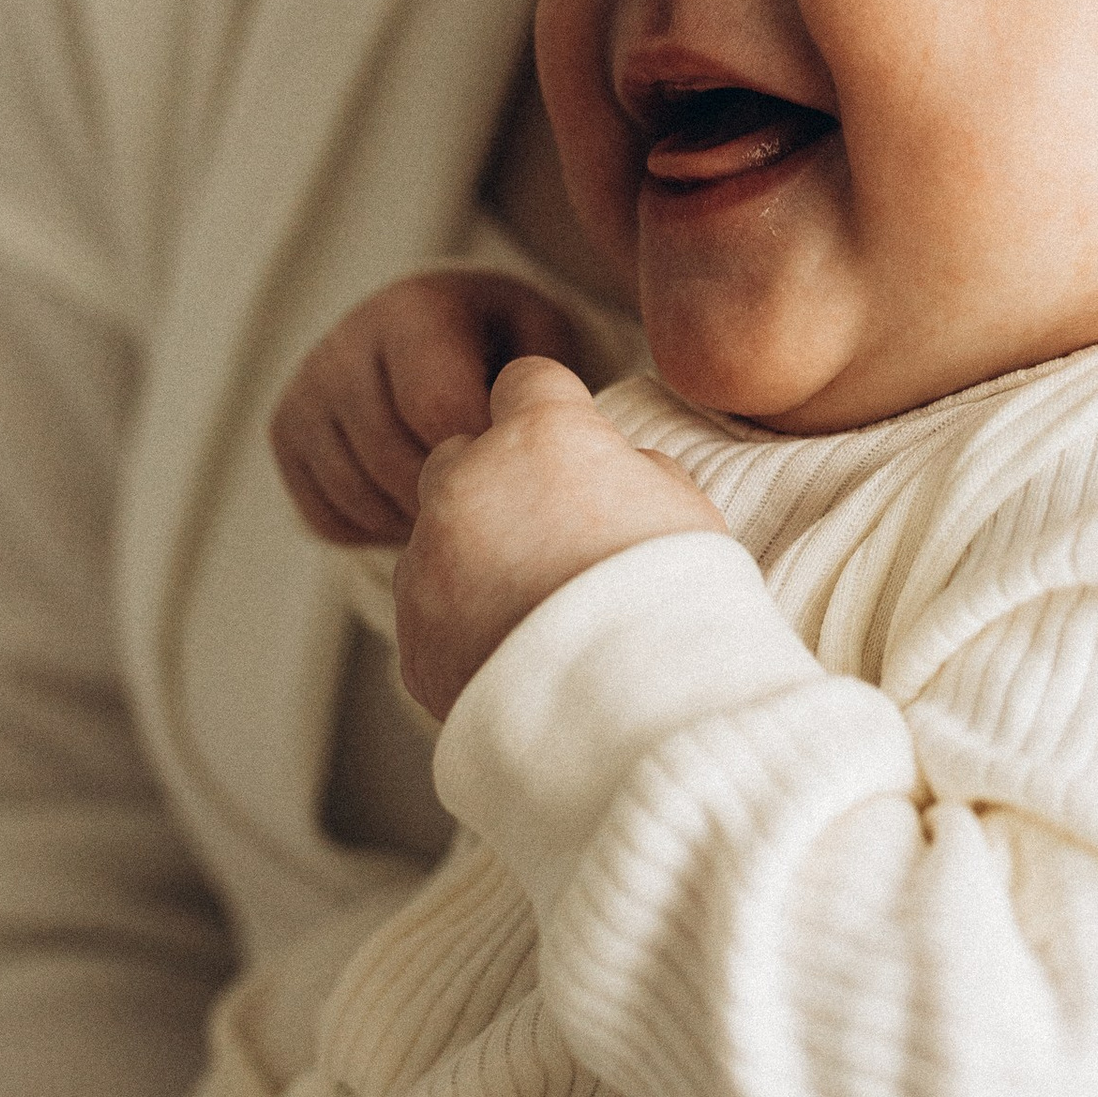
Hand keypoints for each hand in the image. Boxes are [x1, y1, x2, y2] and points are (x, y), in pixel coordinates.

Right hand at [270, 270, 591, 545]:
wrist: (438, 327)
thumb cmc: (506, 341)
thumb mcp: (541, 339)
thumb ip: (542, 384)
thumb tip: (534, 444)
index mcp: (412, 311)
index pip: (436, 408)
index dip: (484, 457)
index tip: (520, 475)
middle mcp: (343, 346)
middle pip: (394, 461)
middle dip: (452, 498)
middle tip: (497, 509)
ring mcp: (305, 392)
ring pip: (358, 496)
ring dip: (415, 523)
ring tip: (462, 510)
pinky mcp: (285, 437)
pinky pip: (327, 517)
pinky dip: (375, 531)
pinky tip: (416, 506)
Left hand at [396, 355, 726, 719]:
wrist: (637, 717)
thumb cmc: (677, 604)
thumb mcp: (684, 507)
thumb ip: (630, 469)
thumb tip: (610, 471)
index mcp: (539, 435)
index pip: (526, 379)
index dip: (552, 411)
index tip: (570, 445)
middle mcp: (466, 484)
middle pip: (460, 454)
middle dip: (496, 483)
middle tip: (551, 535)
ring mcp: (428, 564)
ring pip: (435, 537)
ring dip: (471, 556)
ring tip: (537, 609)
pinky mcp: (413, 638)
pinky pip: (428, 612)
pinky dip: (460, 624)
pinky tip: (517, 654)